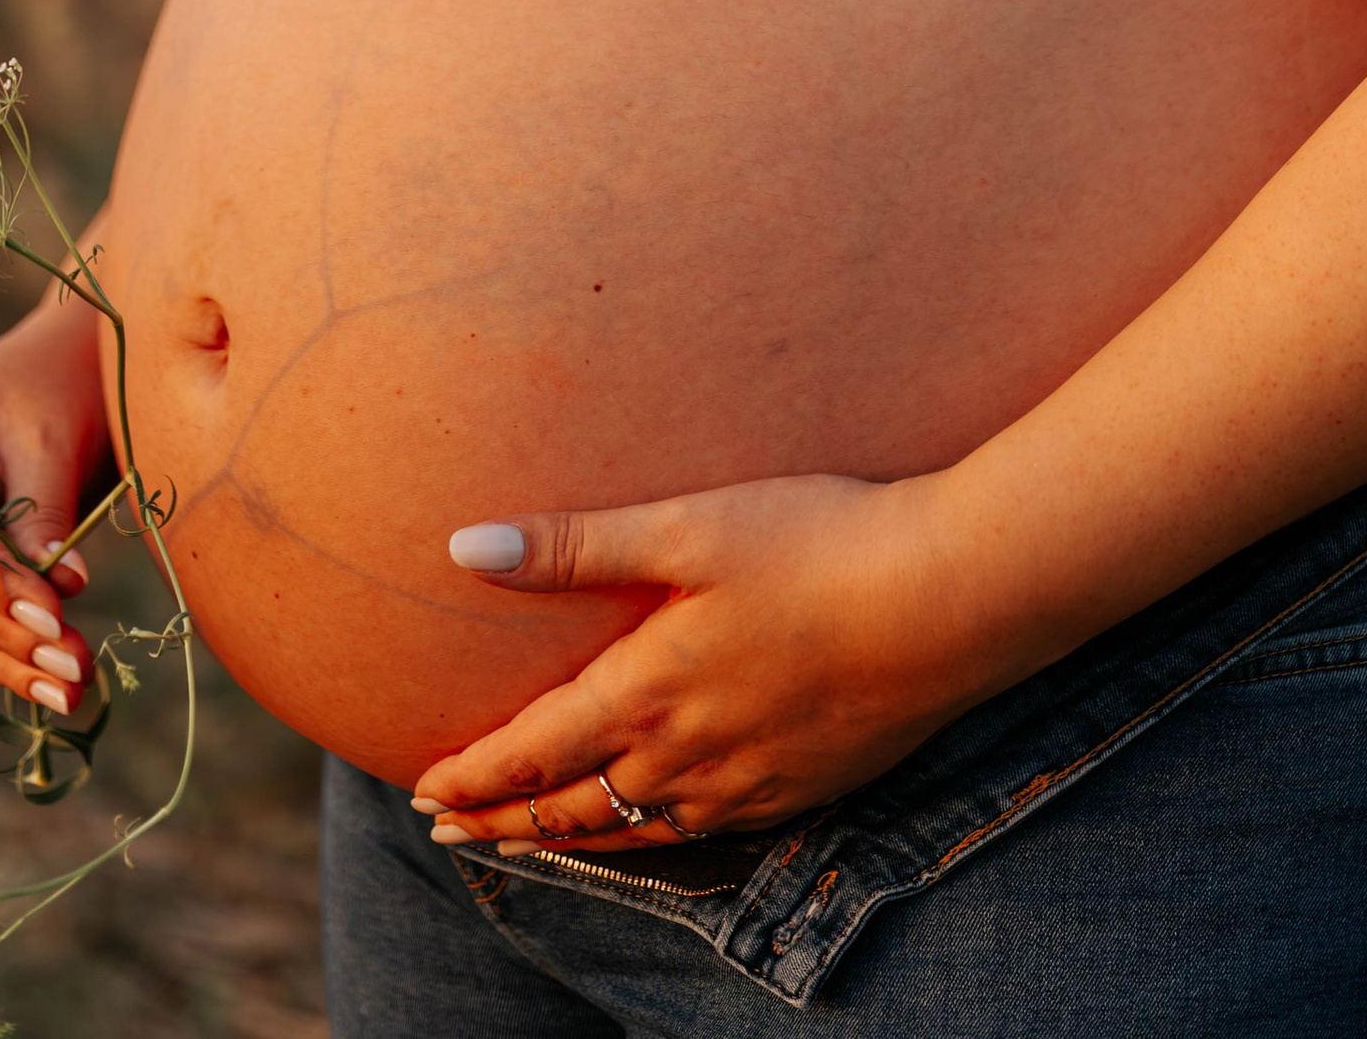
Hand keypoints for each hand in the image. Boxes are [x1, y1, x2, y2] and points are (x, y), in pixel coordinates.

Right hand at [0, 275, 112, 717]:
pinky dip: (5, 652)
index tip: (56, 613)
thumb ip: (42, 514)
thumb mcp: (50, 441)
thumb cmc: (54, 387)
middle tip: (73, 665)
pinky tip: (55, 683)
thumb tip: (59, 593)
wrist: (62, 369)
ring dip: (6, 659)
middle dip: (5, 631)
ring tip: (71, 688)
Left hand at [409, 471, 979, 852]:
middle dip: (502, 821)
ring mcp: (747, 780)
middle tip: (447, 829)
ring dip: (569, 837)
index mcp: (649, 689)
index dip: (472, 776)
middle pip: (572, 807)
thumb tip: (464, 548)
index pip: (532, 753)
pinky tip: (650, 826)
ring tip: (528, 840)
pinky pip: (701, 830)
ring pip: (634, 829)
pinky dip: (649, 837)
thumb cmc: (813, 542)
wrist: (945, 600)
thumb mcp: (685, 525)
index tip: (421, 788)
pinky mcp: (800, 785)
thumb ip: (574, 545)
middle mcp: (687, 754)